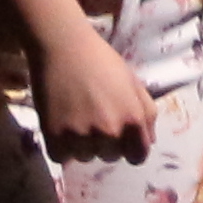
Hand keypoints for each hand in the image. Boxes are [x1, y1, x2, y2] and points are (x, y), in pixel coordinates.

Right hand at [31, 9, 159, 159]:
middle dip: (106, 143)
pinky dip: (60, 146)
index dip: (130, 148)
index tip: (121, 138)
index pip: (137, 157)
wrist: (63, 46)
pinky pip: (61, 156)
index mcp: (133, 120)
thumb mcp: (134, 83)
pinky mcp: (54, 136)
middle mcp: (109, 133)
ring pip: (85, 157)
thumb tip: (149, 142)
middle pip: (110, 157)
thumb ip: (147, 114)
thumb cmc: (102, 61)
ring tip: (77, 118)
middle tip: (95, 118)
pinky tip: (62, 124)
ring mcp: (80, 137)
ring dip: (83, 144)